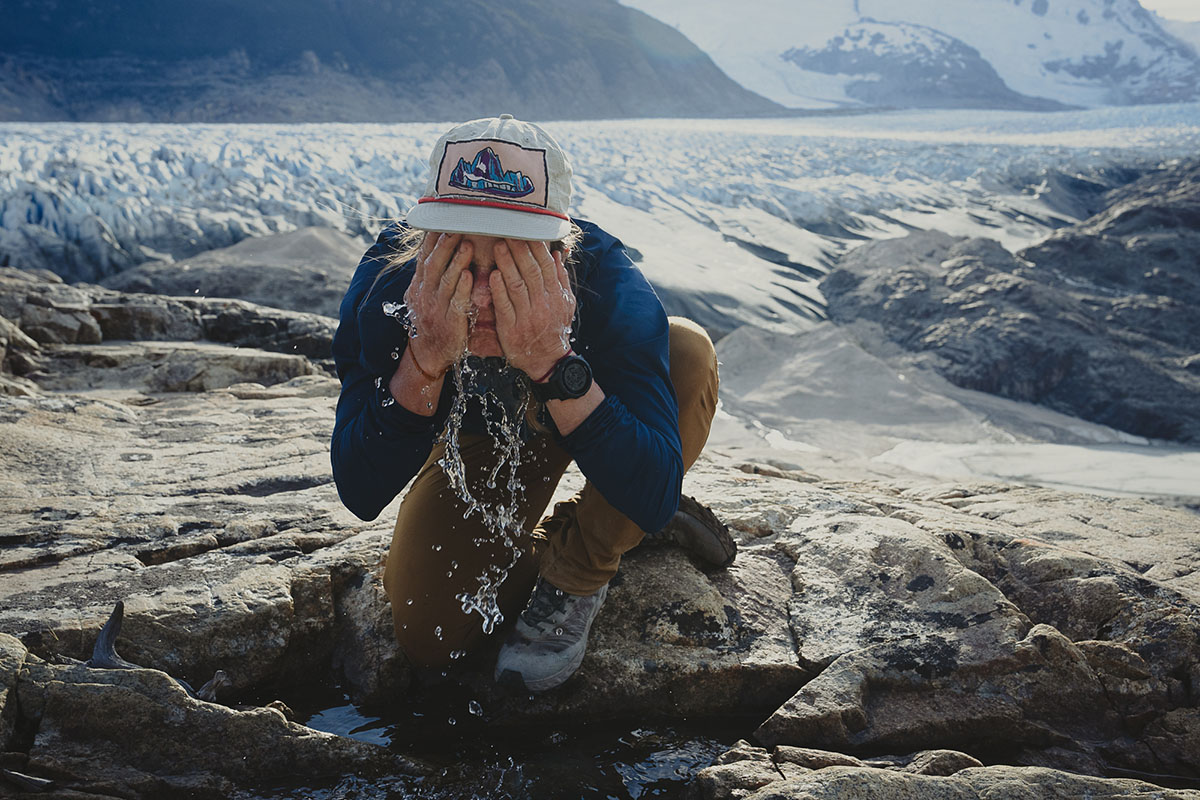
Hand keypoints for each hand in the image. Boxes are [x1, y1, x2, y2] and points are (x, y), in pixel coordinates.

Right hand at [402, 233, 472, 374]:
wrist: (428, 354)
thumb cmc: (433, 320)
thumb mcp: (426, 296)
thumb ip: (433, 275)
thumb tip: (438, 248)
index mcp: (419, 286)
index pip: (424, 257)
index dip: (432, 239)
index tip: (441, 219)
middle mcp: (424, 294)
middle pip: (433, 264)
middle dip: (444, 245)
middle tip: (456, 226)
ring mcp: (435, 309)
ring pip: (445, 281)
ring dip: (456, 261)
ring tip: (468, 244)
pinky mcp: (449, 322)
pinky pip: (455, 302)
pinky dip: (462, 288)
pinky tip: (469, 275)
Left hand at [490, 239, 574, 377]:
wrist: (548, 360)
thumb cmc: (555, 328)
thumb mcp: (565, 304)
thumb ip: (561, 279)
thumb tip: (557, 254)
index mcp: (556, 296)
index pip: (546, 266)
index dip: (536, 248)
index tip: (526, 231)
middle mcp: (543, 304)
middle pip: (531, 271)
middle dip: (519, 250)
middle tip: (507, 232)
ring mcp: (527, 316)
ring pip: (517, 285)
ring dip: (507, 264)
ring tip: (497, 246)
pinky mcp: (511, 329)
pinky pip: (505, 306)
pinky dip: (499, 289)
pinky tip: (493, 274)